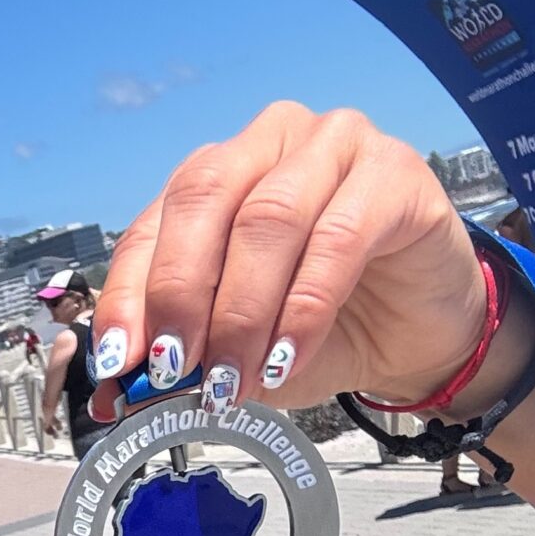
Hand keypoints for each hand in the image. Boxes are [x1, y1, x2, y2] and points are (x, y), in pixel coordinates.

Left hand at [91, 103, 488, 415]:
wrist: (416, 334)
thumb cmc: (321, 328)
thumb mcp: (237, 349)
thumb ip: (184, 358)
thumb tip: (121, 393)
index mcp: (218, 174)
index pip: (153, 222)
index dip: (130, 293)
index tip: (118, 361)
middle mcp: (270, 142)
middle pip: (204, 199)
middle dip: (181, 293)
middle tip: (175, 369)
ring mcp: (336, 146)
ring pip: (269, 218)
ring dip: (242, 312)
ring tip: (232, 380)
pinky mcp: (396, 175)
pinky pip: (339, 239)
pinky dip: (303, 310)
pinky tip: (287, 360)